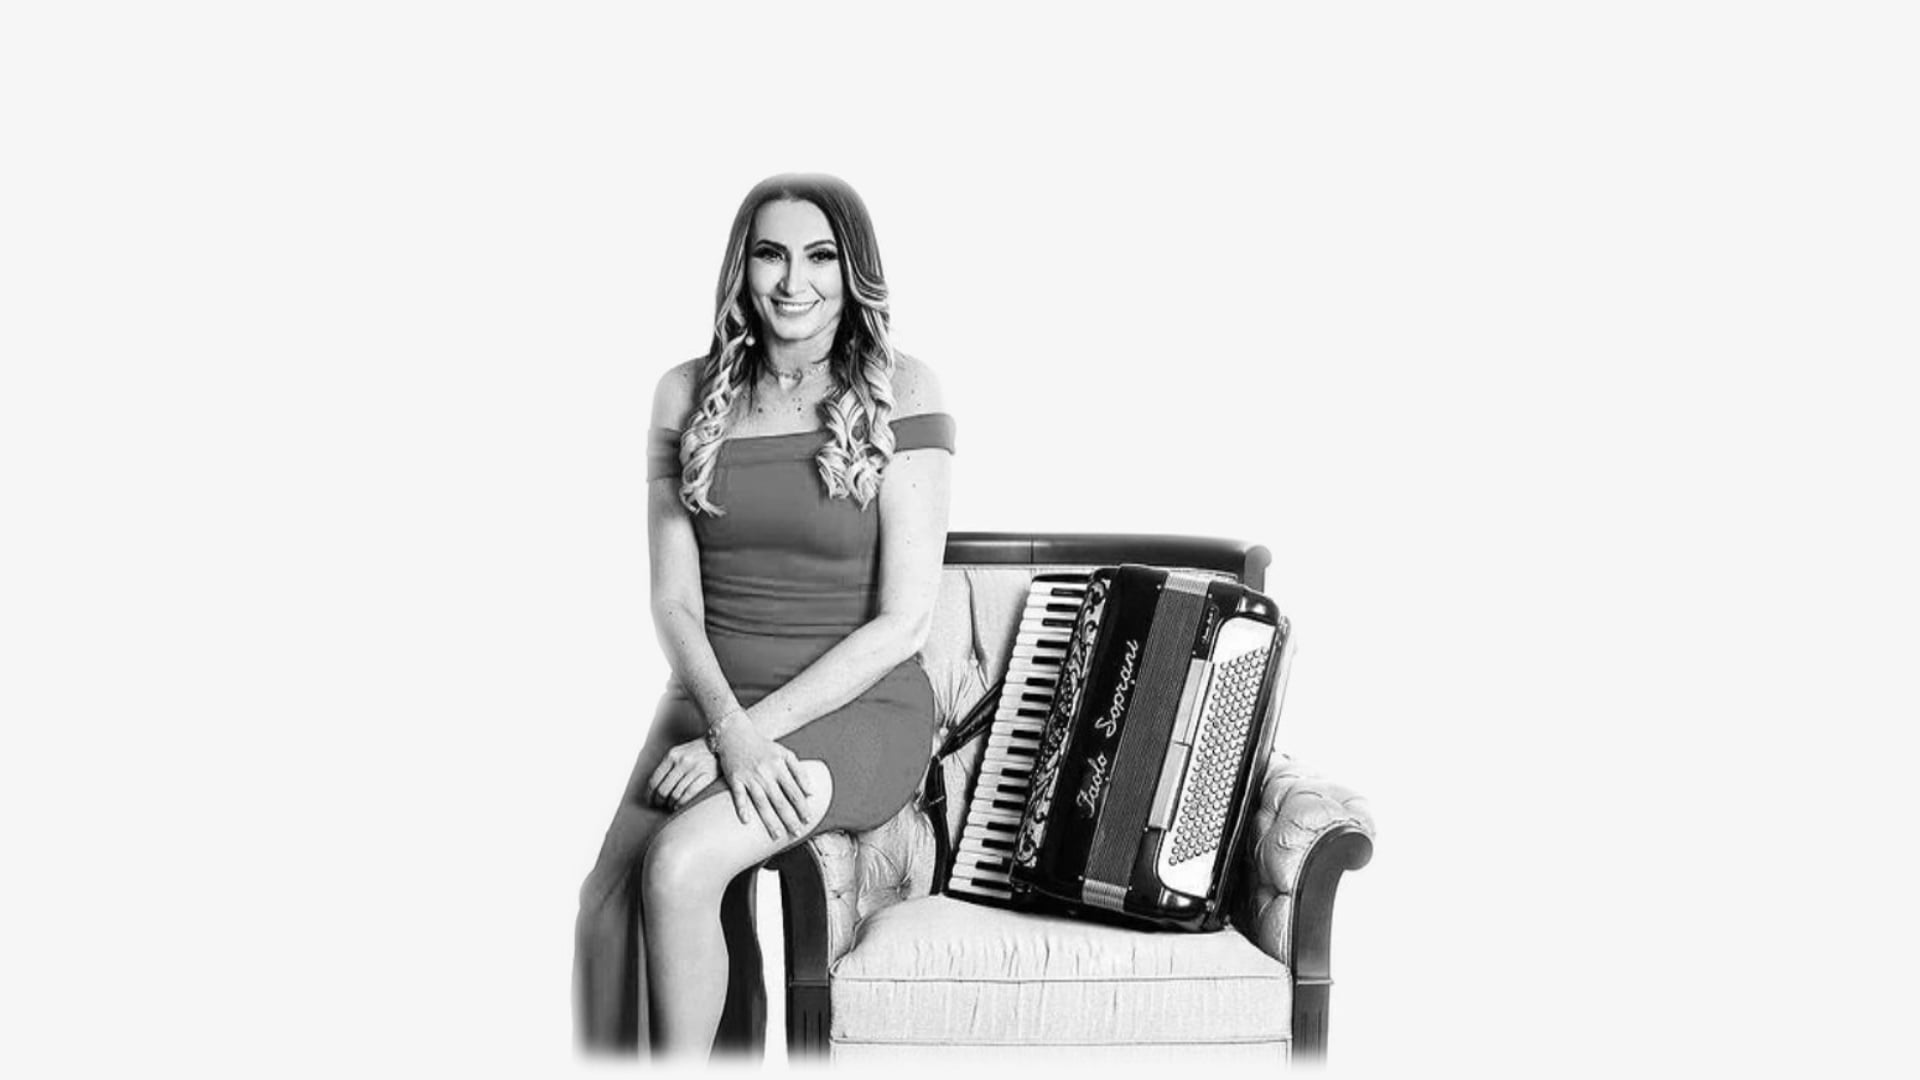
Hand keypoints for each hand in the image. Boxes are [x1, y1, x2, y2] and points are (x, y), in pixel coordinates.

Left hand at [646, 738, 719, 810]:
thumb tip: (654, 788)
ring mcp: (695, 768)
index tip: (649, 801)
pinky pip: (690, 795)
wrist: (722, 743)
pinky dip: (682, 804)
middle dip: (659, 801)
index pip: (654, 780)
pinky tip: (680, 806)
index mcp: (672, 755)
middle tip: (660, 806)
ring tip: (671, 806)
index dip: (650, 794)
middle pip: (663, 790)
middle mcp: (683, 761)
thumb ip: (668, 766)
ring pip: (676, 795)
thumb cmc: (698, 751)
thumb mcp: (680, 753)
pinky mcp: (707, 775)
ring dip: (671, 804)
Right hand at [707, 710, 815, 840]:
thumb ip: (800, 771)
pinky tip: (746, 821)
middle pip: (780, 800)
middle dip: (790, 818)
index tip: (808, 819)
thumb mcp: (785, 753)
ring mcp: (750, 776)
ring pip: (761, 802)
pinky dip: (742, 807)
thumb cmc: (762, 746)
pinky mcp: (735, 778)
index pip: (794, 791)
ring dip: (769, 820)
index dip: (802, 806)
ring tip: (777, 835)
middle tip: (797, 833)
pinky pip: (739, 795)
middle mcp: (766, 772)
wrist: (735, 734)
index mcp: (780, 766)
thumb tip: (811, 792)